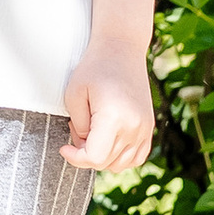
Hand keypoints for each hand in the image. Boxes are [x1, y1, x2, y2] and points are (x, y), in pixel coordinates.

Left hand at [62, 45, 153, 171]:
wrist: (121, 49)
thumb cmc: (93, 68)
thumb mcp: (74, 94)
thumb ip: (77, 126)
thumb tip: (84, 146)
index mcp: (114, 118)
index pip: (95, 157)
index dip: (75, 157)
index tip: (64, 147)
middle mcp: (134, 127)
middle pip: (106, 163)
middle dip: (86, 154)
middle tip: (76, 128)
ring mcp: (145, 129)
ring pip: (121, 164)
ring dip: (102, 157)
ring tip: (91, 131)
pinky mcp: (149, 127)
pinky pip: (136, 158)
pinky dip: (120, 157)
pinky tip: (107, 139)